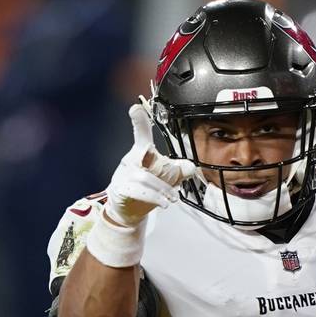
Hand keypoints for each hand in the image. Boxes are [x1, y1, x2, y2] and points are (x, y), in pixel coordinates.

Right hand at [104, 101, 195, 226]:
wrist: (127, 207)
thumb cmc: (144, 185)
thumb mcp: (161, 174)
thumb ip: (177, 169)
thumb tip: (192, 167)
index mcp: (141, 152)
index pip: (141, 133)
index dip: (139, 121)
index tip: (136, 108)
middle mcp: (132, 161)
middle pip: (144, 153)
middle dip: (150, 155)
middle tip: (160, 159)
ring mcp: (125, 175)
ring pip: (145, 178)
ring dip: (162, 188)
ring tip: (173, 197)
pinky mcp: (123, 190)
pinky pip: (139, 192)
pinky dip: (154, 198)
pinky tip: (164, 203)